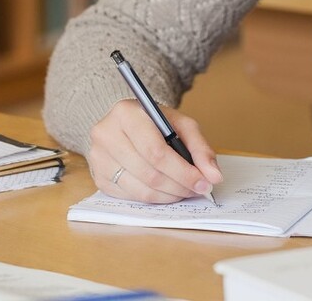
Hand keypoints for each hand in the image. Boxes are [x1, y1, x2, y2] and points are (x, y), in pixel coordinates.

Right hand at [86, 99, 222, 202]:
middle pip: (149, 173)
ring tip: (184, 190)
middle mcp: (105, 134)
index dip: (182, 172)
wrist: (126, 123)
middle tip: (198, 189)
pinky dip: (153, 198)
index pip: (156, 151)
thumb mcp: (180, 124)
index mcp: (126, 113)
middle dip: (179, 186)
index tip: (204, 183)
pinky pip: (130, 197)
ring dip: (169, 196)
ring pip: (140, 189)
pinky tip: (166, 191)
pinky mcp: (98, 177)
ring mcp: (97, 157)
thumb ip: (200, 148)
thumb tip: (214, 176)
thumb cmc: (154, 123)